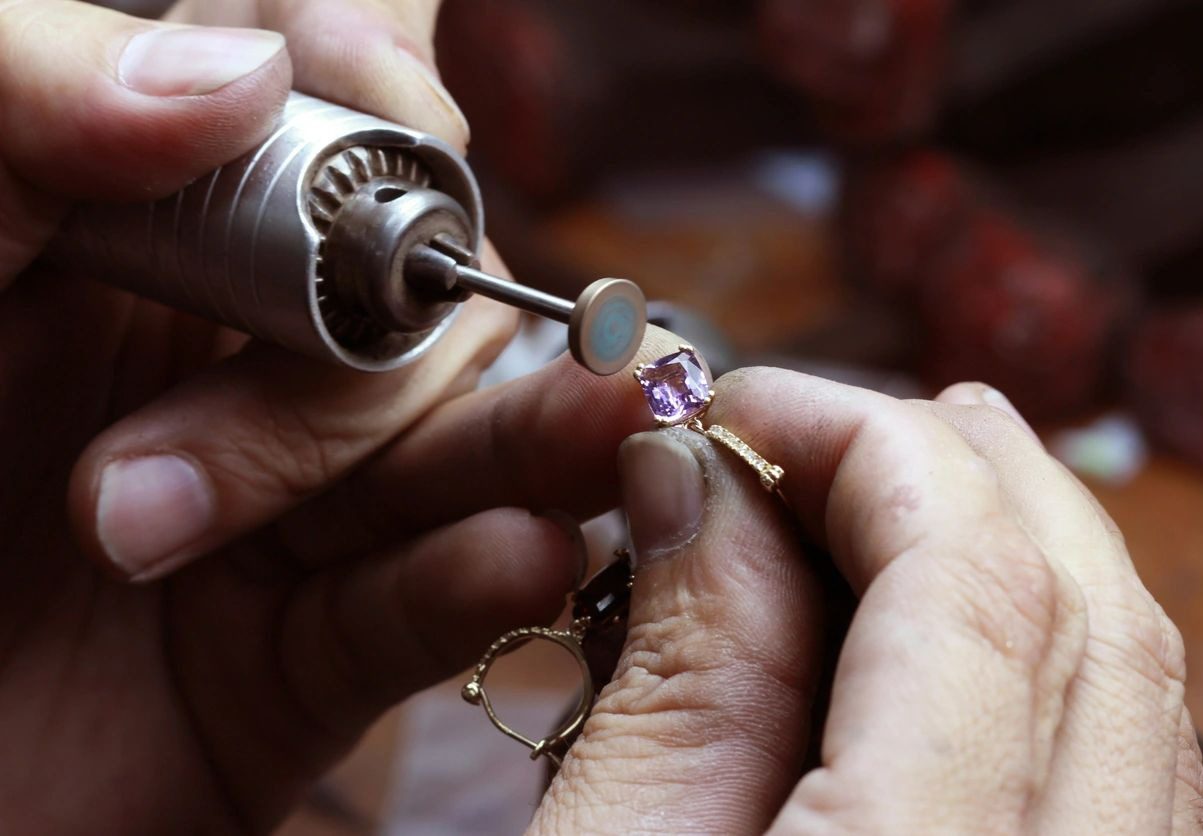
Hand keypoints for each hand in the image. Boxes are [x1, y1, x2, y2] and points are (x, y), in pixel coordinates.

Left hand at [0, 2, 580, 831]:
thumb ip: (25, 111)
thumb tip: (243, 69)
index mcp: (146, 230)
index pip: (327, 98)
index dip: (377, 68)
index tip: (359, 88)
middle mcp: (243, 352)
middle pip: (428, 288)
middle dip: (370, 344)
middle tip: (151, 468)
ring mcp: (291, 507)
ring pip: (467, 444)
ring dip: (513, 442)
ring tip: (589, 434)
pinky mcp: (306, 658)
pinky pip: (424, 612)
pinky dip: (476, 582)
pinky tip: (516, 556)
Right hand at [288, 330, 1202, 832]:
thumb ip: (682, 666)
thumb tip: (694, 478)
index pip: (974, 578)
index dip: (858, 443)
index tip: (733, 409)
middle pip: (1085, 611)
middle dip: (942, 468)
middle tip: (803, 422)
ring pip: (1121, 681)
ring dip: (996, 545)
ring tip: (865, 487)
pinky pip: (1104, 761)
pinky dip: (1018, 648)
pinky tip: (921, 621)